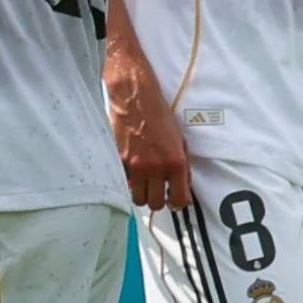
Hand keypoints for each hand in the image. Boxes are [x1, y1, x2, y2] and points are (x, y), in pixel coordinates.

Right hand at [108, 67, 193, 211]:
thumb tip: (182, 186)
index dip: (177, 203)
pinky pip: (125, 182)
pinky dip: (129, 181)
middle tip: (158, 189)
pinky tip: (133, 169)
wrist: (136, 98)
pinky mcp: (120, 161)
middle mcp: (156, 167)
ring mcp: (136, 166)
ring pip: (138, 198)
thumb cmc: (160, 115)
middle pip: (155, 204)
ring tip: (145, 182)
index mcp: (175, 162)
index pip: (178, 200)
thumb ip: (181, 165)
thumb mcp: (179, 140)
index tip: (175, 199)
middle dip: (157, 199)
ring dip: (142, 193)